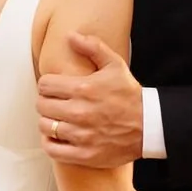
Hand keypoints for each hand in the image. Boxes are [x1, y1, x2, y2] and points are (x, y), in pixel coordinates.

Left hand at [38, 34, 143, 168]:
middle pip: (42, 105)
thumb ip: (92, 47)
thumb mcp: (115, 65)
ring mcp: (81, 135)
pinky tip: (57, 137)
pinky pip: (52, 149)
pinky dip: (50, 143)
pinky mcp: (84, 154)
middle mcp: (79, 112)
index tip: (54, 88)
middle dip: (46, 102)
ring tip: (57, 119)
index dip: (47, 85)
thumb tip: (70, 36)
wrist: (149, 127)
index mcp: (83, 89)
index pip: (45, 85)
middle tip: (55, 103)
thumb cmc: (130, 95)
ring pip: (45, 126)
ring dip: (48, 122)